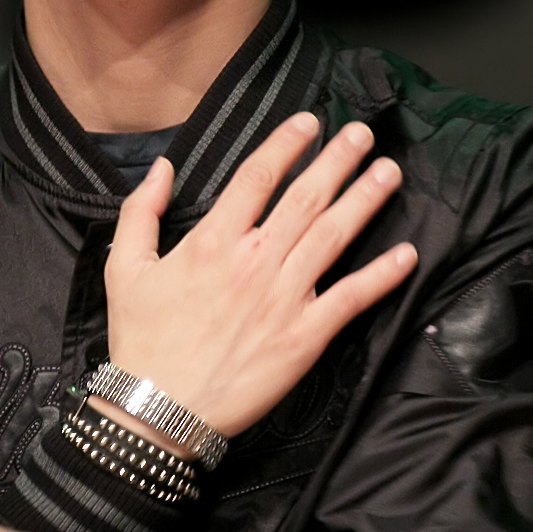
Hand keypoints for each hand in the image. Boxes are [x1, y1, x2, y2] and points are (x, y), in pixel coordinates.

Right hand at [102, 113, 415, 442]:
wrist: (159, 409)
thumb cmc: (141, 340)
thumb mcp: (126, 268)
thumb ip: (142, 211)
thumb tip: (162, 168)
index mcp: (212, 241)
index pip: (258, 176)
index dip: (286, 144)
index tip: (310, 122)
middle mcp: (254, 261)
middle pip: (305, 197)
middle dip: (338, 160)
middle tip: (363, 133)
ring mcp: (284, 298)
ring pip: (333, 236)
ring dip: (365, 200)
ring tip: (388, 172)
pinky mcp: (304, 336)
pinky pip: (350, 299)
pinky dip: (381, 276)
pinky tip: (406, 253)